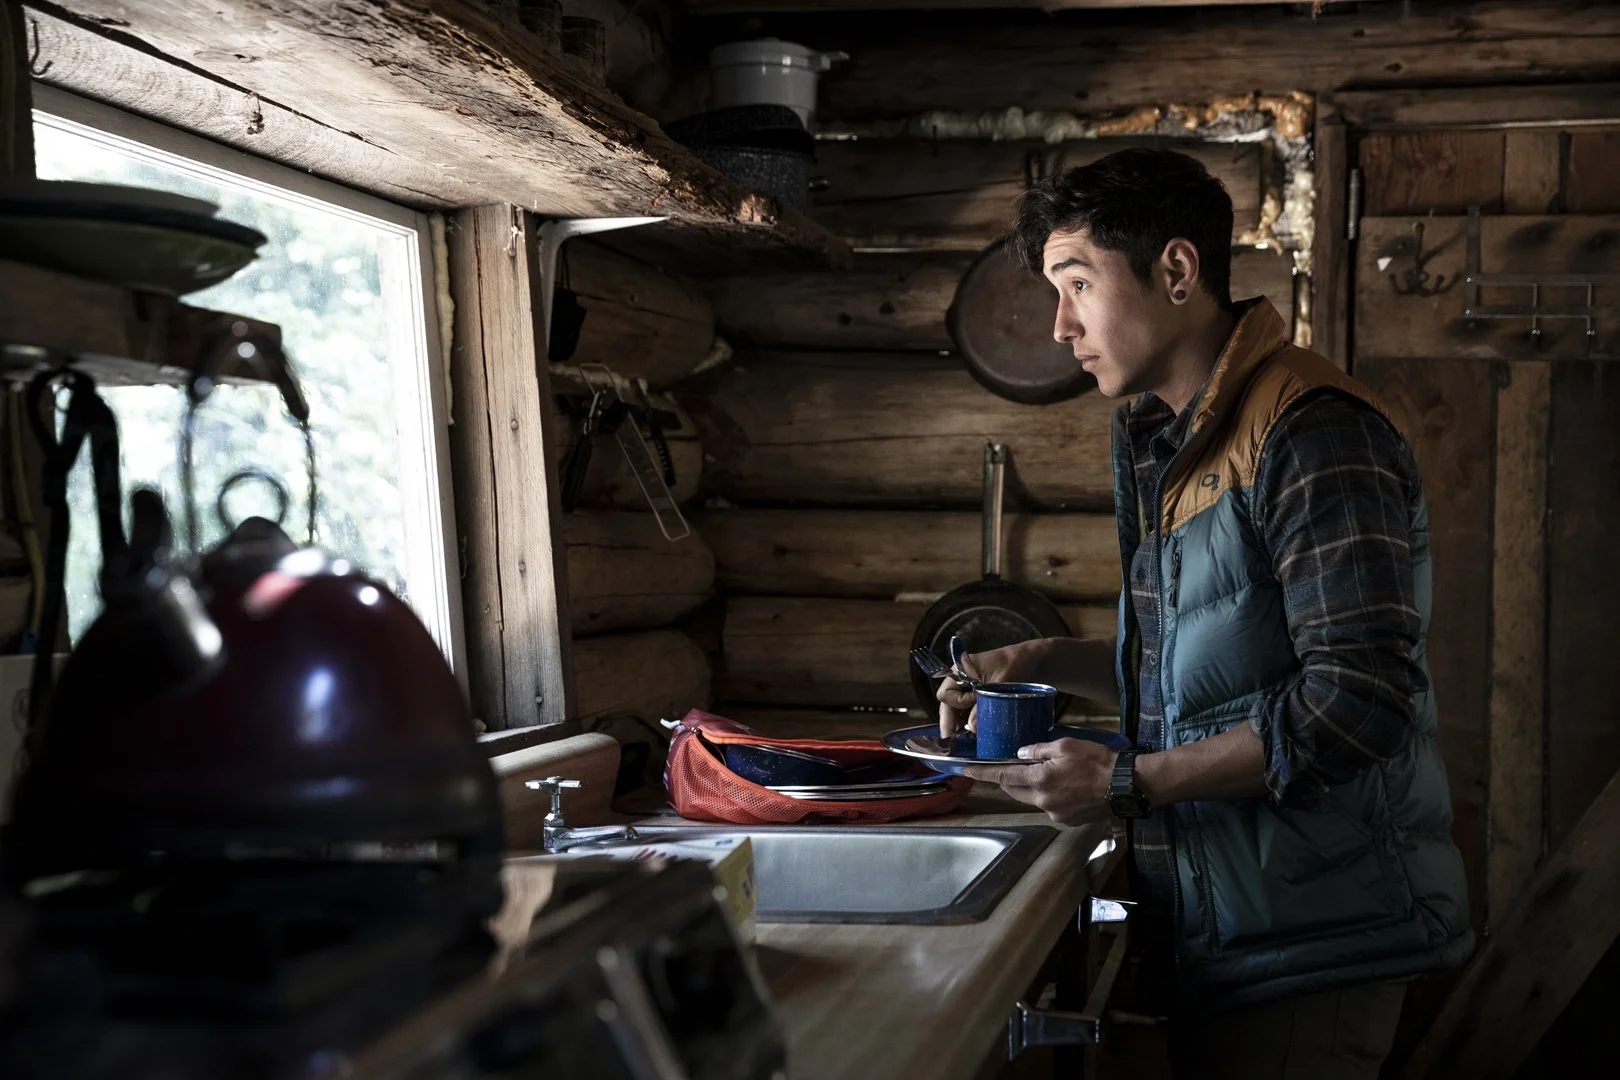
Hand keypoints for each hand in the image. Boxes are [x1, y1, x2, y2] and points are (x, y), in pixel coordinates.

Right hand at [935, 639, 1047, 737]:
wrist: (1032, 659)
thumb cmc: (1015, 663)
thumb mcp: (1000, 683)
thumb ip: (985, 703)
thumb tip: (971, 727)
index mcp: (960, 671)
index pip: (946, 695)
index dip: (957, 703)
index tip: (974, 704)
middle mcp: (961, 681)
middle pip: (948, 705)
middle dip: (951, 723)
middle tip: (952, 744)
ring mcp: (969, 690)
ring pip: (957, 711)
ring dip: (961, 725)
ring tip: (966, 742)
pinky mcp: (979, 697)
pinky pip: (969, 712)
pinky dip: (971, 723)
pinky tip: (976, 734)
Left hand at [962, 739, 1116, 825]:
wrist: (1125, 787)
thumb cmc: (1097, 762)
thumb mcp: (1066, 746)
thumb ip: (1039, 750)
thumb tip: (1021, 753)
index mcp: (1040, 780)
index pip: (1003, 777)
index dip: (983, 773)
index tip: (966, 770)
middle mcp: (1042, 801)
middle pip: (1014, 790)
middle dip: (1007, 779)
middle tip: (1007, 766)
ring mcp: (1054, 813)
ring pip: (1032, 799)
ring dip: (1030, 787)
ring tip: (1044, 773)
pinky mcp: (1066, 820)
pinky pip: (1048, 806)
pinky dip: (1048, 795)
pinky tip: (1063, 786)